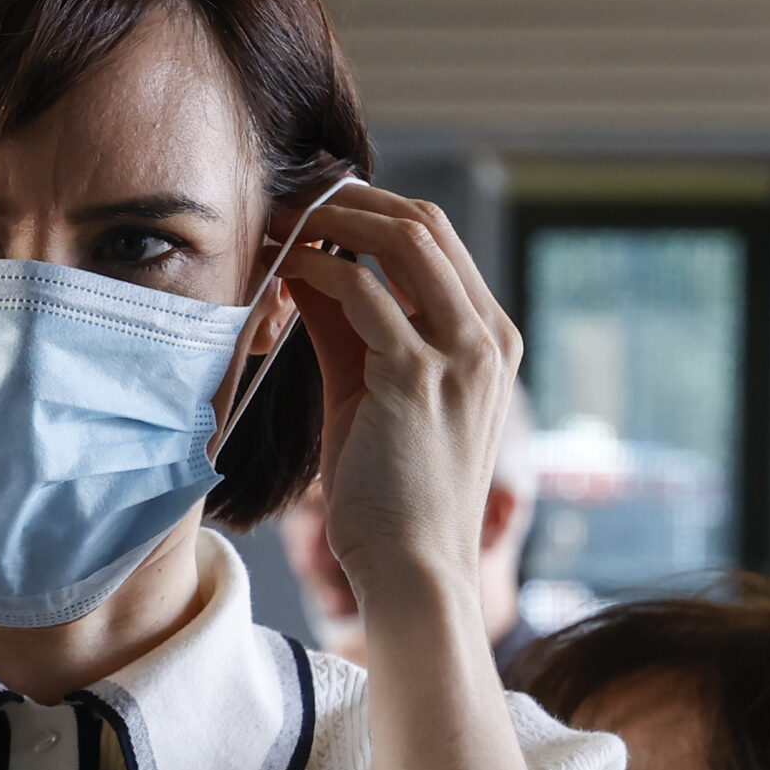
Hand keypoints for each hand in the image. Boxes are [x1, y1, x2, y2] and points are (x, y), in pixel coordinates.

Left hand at [272, 186, 520, 602]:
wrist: (414, 569)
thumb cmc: (392, 494)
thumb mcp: (377, 395)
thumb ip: (355, 332)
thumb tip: (310, 272)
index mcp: (491, 339)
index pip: (437, 239)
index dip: (371, 210)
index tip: (313, 208)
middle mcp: (488, 338)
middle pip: (424, 222)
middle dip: (349, 199)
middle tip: (288, 199)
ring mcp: (460, 354)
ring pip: (401, 239)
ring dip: (330, 221)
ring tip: (279, 223)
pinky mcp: (416, 376)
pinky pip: (361, 293)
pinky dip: (317, 272)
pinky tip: (284, 276)